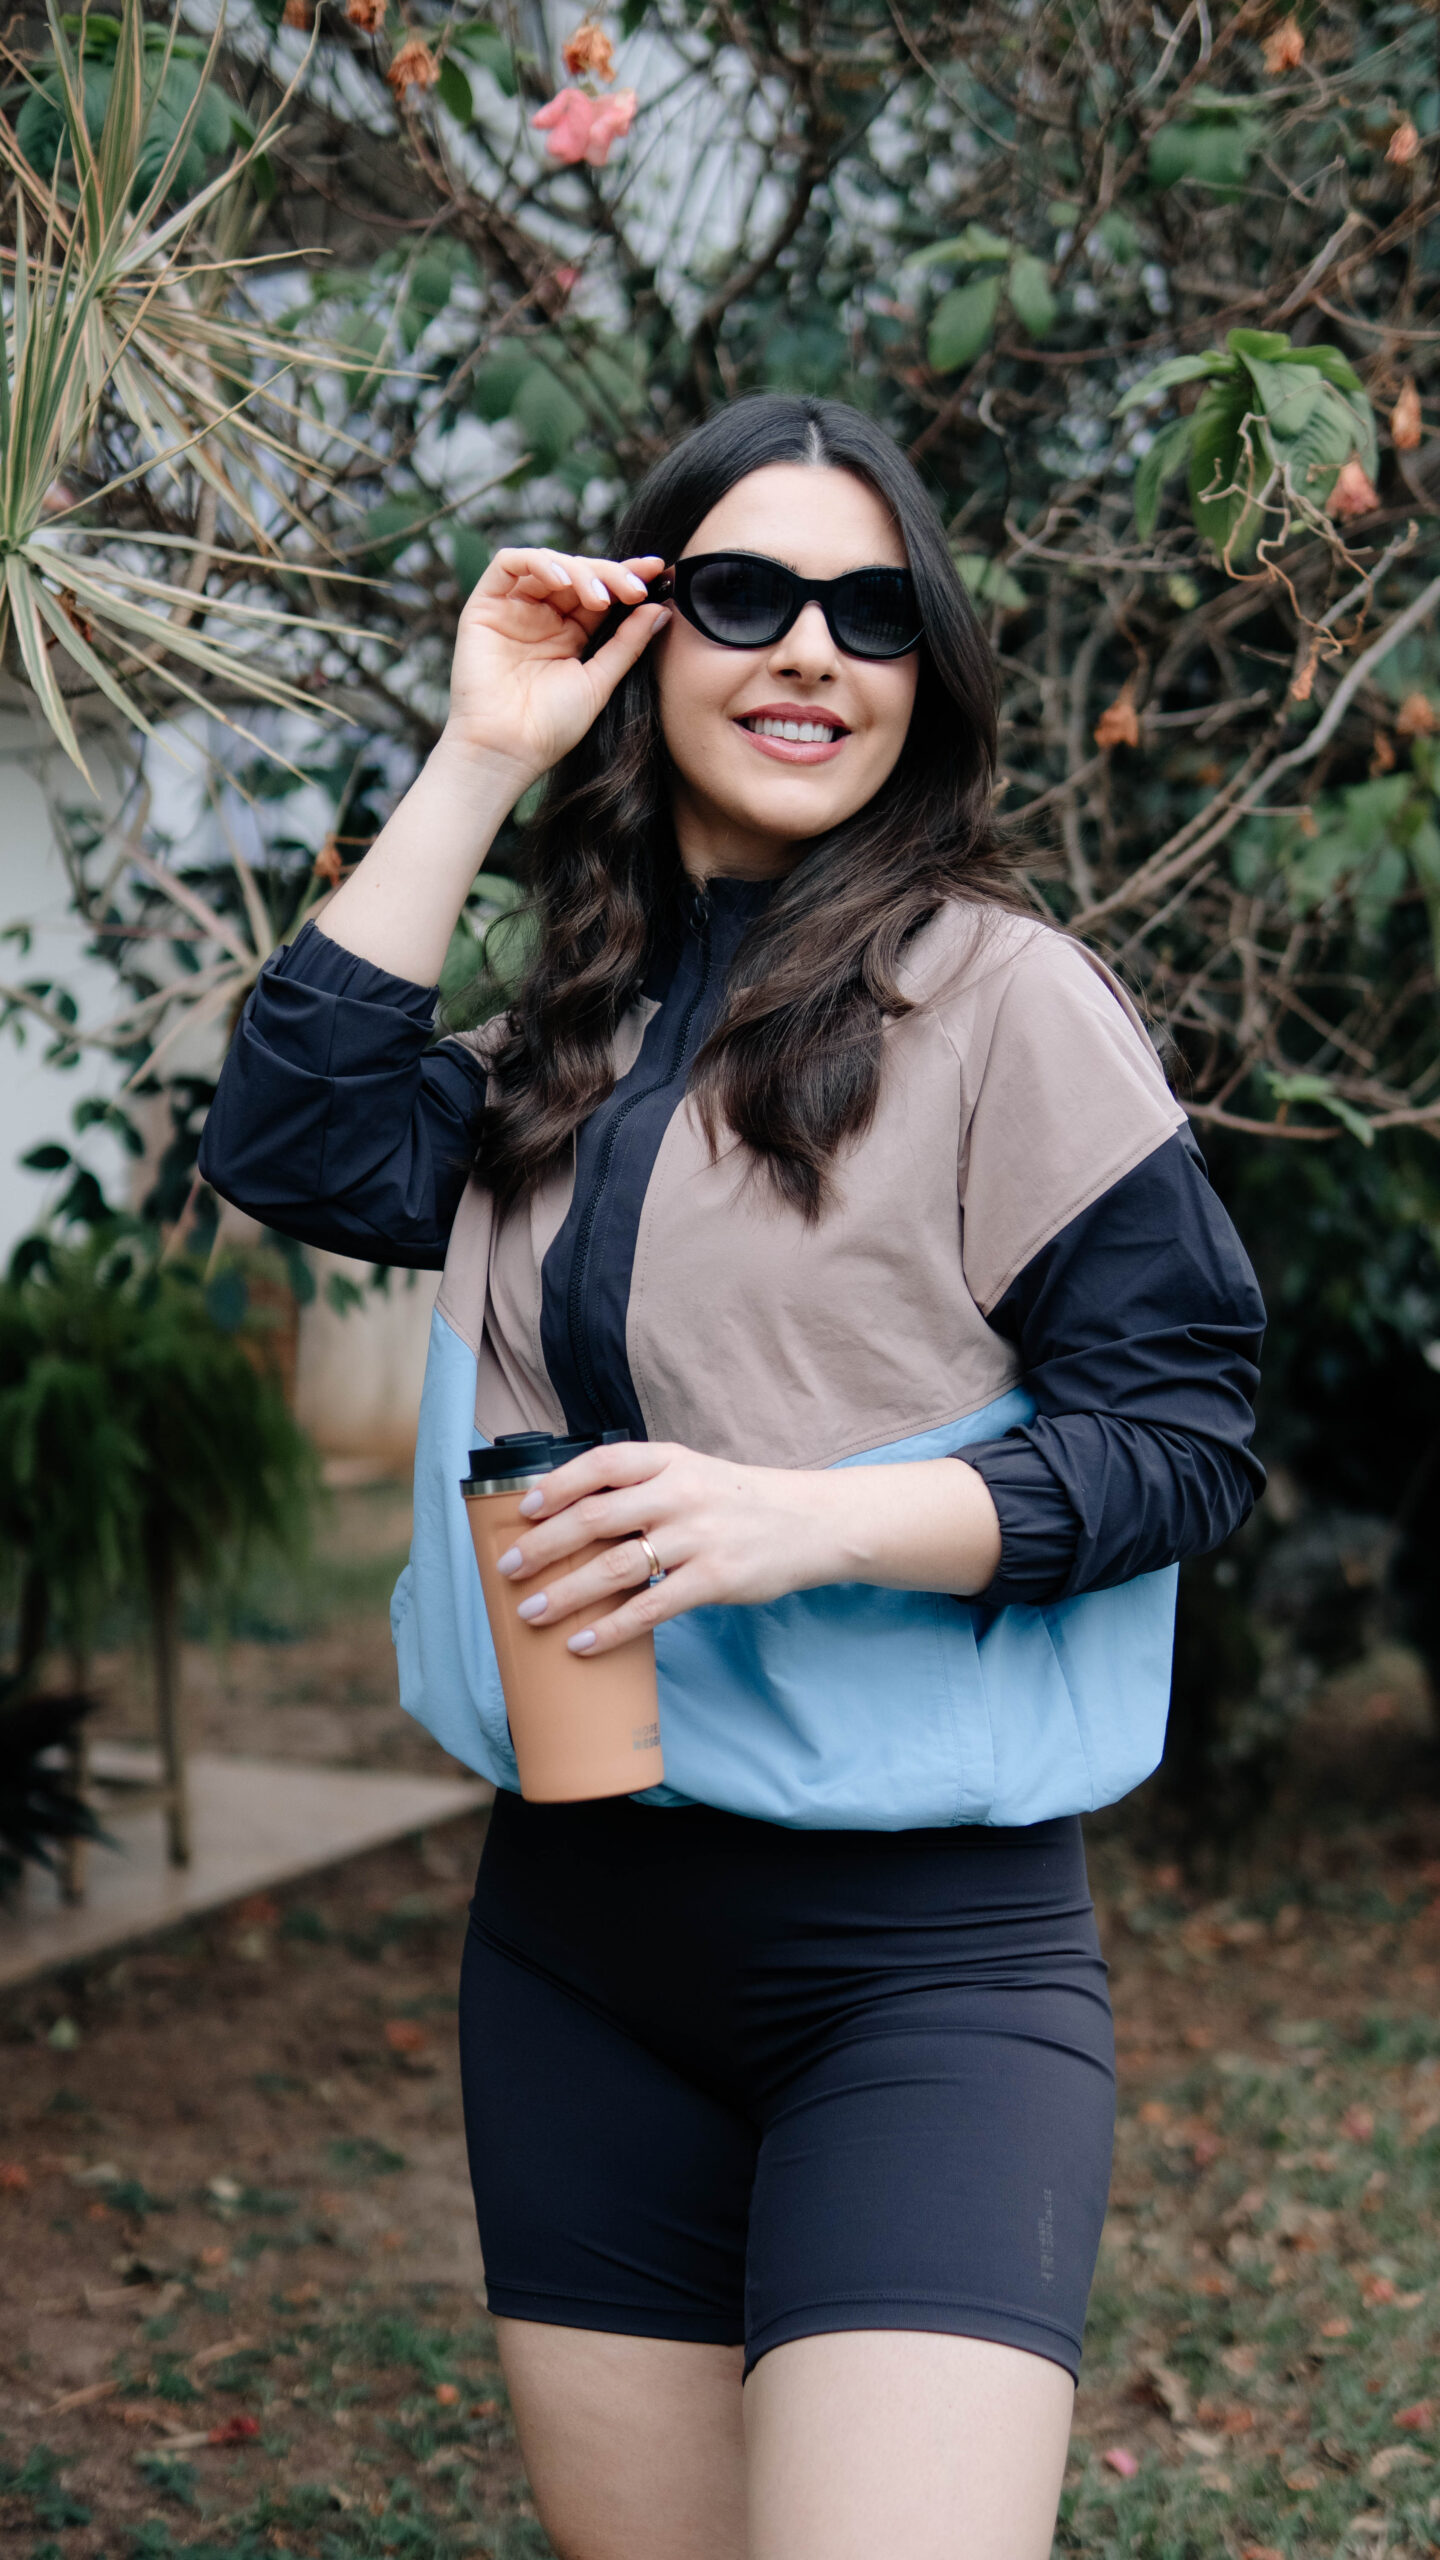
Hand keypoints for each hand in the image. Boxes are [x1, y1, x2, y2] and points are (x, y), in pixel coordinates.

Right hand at [442, 546, 668, 785]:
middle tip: (635, 589)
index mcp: (570, 632)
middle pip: (579, 572)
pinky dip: (538, 562)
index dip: (627, 576)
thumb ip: (628, 643)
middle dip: (610, 574)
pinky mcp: (484, 606)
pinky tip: (562, 581)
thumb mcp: (600, 680)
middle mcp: (542, 616)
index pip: (601, 591)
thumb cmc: (551, 726)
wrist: (507, 750)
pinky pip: (508, 564)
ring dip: (580, 571)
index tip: (658, 572)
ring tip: (600, 597)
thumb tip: (662, 608)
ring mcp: (513, 609)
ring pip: (549, 563)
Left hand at [488, 1438, 1003, 1657]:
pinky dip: (610, 1627)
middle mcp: (681, 1493)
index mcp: (670, 1460)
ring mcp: (698, 1537)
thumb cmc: (740, 1502)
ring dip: (566, 1592)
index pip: (602, 1464)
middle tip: (508, 1568)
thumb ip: (643, 1488)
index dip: (557, 1485)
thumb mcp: (694, 1475)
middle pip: (596, 1517)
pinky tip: (582, 1642)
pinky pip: (651, 1608)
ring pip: (616, 1566)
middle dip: (544, 1545)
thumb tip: (573, 1519)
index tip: (523, 1510)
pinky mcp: (715, 1579)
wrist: (813, 1523)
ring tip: (531, 1612)